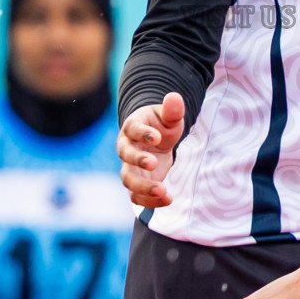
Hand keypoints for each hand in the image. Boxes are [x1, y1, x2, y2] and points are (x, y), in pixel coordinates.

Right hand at [117, 92, 186, 206]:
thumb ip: (172, 109)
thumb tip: (174, 97)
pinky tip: (168, 200)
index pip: (133, 129)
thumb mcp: (169, 115)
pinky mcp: (138, 182)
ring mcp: (130, 167)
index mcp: (132, 127)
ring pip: (128, 179)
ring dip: (143, 186)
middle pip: (125, 156)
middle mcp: (126, 148)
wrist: (156, 139)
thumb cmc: (161, 124)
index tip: (156, 137)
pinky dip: (149, 201)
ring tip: (163, 191)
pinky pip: (136, 195)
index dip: (142, 133)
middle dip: (138, 160)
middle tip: (153, 164)